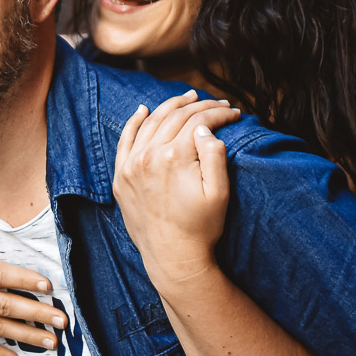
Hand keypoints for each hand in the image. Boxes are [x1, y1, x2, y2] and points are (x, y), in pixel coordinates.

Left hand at [113, 90, 240, 289]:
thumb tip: (204, 128)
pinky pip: (125, 140)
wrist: (172, 257)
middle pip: (176, 118)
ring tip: (188, 97)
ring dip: (171, 106)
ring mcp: (131, 165)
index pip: (199, 121)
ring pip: (151, 123)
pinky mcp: (121, 176)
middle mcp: (149, 156)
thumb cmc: (201, 227)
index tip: (234, 113)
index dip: (219, 113)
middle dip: (200, 106)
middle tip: (216, 102)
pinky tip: (143, 109)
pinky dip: (134, 122)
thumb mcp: (219, 193)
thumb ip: (215, 155)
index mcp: (175, 157)